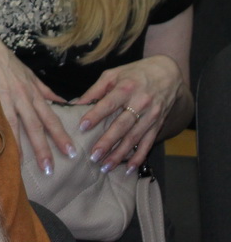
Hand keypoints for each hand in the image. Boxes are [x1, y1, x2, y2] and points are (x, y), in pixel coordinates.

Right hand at [0, 25, 71, 174]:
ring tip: (24, 165)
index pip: (50, 117)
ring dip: (23, 146)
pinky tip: (0, 147)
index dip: (60, 135)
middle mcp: (24, 97)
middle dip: (44, 147)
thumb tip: (61, 102)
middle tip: (51, 169)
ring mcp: (7, 97)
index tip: (70, 151)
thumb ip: (44, 91)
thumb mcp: (29, 74)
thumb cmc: (6, 61)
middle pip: (37, 125)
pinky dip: (1, 133)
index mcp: (34, 92)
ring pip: (18, 125)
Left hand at [75, 55, 185, 174]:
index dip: (96, 115)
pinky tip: (129, 168)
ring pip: (134, 138)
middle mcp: (140, 103)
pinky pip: (148, 143)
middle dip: (108, 142)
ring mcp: (151, 115)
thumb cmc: (133, 74)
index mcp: (126, 88)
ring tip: (106, 166)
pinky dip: (139, 156)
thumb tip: (74, 104)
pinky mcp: (158, 124)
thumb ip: (94, 90)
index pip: (109, 103)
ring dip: (120, 154)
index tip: (82, 126)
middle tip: (94, 155)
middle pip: (122, 125)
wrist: (167, 74)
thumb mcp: (112, 75)